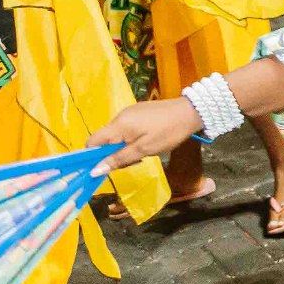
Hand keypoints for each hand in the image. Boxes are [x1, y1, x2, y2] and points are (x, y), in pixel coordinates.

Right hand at [87, 97, 204, 167]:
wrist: (191, 112)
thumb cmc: (168, 132)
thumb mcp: (143, 150)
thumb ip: (118, 159)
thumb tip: (95, 171)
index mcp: (118, 124)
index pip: (92, 141)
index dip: (92, 156)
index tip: (103, 168)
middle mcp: (120, 116)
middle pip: (105, 140)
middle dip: (113, 154)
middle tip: (132, 161)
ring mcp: (130, 113)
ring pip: (117, 136)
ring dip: (124, 148)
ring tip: (143, 153)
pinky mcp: (139, 112)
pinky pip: (127, 129)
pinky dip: (131, 140)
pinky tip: (147, 143)